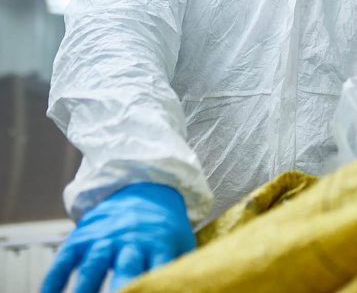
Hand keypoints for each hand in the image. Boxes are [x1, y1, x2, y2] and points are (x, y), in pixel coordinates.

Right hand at [41, 182, 194, 292]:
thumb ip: (179, 269)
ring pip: (92, 267)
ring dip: (84, 290)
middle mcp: (130, 240)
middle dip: (121, 291)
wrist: (147, 188)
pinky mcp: (82, 236)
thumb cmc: (166, 228)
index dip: (152, 286)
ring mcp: (104, 237)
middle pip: (125, 268)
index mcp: (160, 244)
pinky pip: (63, 260)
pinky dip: (54, 280)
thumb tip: (189, 285)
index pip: (158, 270)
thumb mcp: (181, 244)